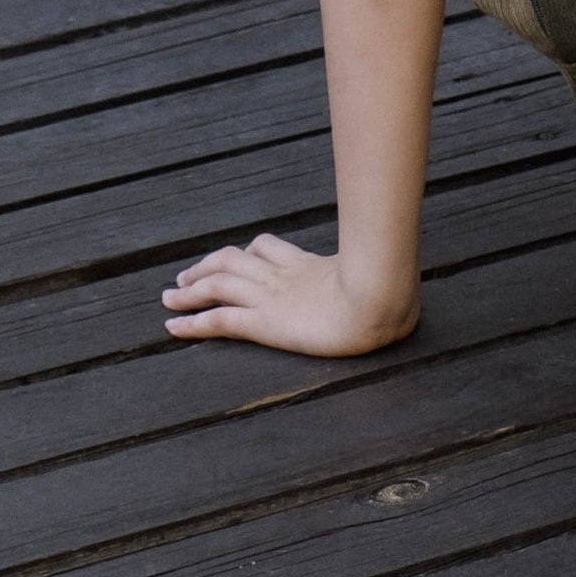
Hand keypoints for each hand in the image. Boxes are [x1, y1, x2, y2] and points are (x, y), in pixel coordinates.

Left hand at [163, 232, 419, 355]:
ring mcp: (271, 297)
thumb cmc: (390, 293)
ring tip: (169, 296)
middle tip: (186, 275)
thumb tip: (406, 293)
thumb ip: (385, 283)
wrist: (379, 298)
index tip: (235, 256)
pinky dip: (191, 321)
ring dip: (189, 290)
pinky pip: (218, 320)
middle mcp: (283, 276)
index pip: (268, 250)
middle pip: (234, 261)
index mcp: (309, 265)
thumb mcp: (387, 283)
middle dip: (207, 266)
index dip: (247, 253)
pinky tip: (172, 326)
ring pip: (217, 285)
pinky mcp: (264, 322)